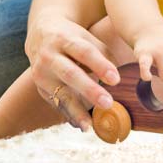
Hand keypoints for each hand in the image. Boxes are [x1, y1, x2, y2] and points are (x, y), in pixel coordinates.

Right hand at [25, 11, 119, 129]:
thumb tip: (122, 75)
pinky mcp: (42, 89)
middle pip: (70, 74)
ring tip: (90, 125)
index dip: (100, 65)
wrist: (40, 37)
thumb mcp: (86, 38)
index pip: (84, 52)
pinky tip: (82, 125)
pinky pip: (57, 104)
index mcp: (65, 39)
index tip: (116, 79)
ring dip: (76, 111)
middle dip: (89, 90)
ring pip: (61, 94)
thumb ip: (104, 55)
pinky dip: (70, 115)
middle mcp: (50, 56)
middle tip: (108, 103)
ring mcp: (42, 74)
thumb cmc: (73, 38)